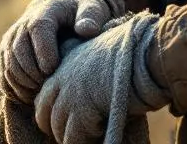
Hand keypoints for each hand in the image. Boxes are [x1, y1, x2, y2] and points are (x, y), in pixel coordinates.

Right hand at [0, 0, 123, 102]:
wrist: (60, 7)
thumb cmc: (79, 11)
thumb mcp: (91, 7)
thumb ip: (91, 17)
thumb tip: (86, 30)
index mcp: (44, 12)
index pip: (37, 29)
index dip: (43, 52)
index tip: (54, 69)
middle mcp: (23, 25)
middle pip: (18, 51)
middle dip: (33, 73)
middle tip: (49, 85)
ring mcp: (11, 39)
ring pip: (8, 65)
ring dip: (23, 83)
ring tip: (41, 92)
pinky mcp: (6, 53)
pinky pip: (3, 74)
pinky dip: (14, 89)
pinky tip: (30, 96)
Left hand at [34, 12, 167, 143]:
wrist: (143, 53)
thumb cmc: (131, 52)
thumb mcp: (101, 54)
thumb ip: (88, 70)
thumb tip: (88, 85)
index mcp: (64, 63)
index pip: (43, 97)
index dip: (53, 112)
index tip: (70, 119)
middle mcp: (61, 78)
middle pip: (43, 115)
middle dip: (57, 128)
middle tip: (77, 133)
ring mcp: (69, 95)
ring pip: (58, 130)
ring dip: (73, 136)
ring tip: (92, 134)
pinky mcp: (81, 111)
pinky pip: (73, 138)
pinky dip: (85, 140)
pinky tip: (102, 132)